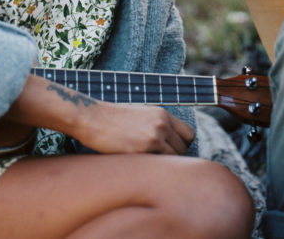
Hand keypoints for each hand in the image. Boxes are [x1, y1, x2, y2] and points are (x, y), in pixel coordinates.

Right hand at [74, 100, 194, 155]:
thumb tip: (167, 143)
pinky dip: (154, 168)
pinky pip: (160, 164)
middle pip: (184, 148)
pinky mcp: (144, 148)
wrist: (94, 118)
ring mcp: (155, 136)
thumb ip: (156, 125)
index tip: (172, 152)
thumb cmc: (113, 119)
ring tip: (150, 165)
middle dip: (174, 157)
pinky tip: (142, 166)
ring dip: (165, 164)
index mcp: (162, 114)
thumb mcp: (141, 115)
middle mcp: (162, 124)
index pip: (189, 134)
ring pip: (174, 158)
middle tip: (159, 162)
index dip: (182, 145)